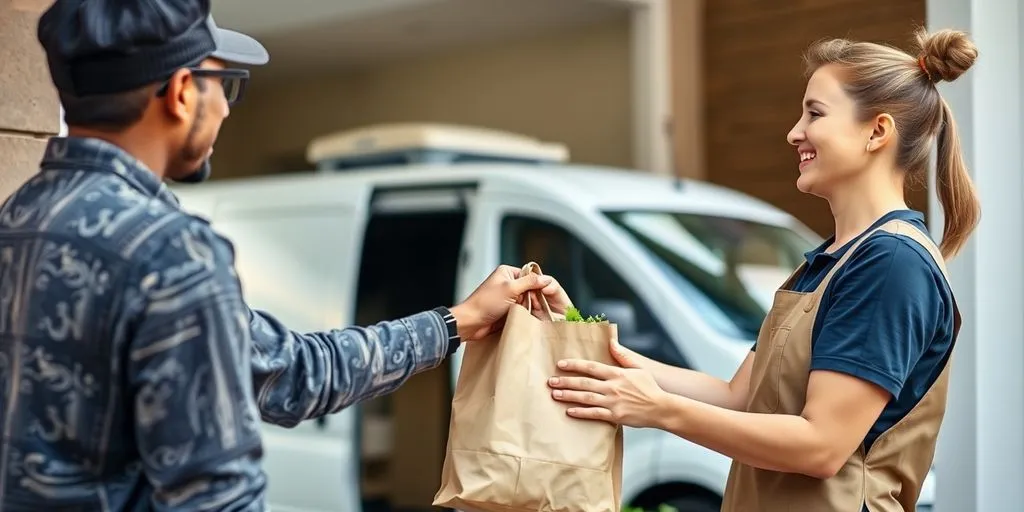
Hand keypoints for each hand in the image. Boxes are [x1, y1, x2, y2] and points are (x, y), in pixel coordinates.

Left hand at [450, 264, 569, 340]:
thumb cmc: (485, 303)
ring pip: (527, 301)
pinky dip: (524, 314)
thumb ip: (530, 282)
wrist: (471, 323)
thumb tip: (546, 279)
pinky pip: (521, 310)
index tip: (543, 294)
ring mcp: (507, 297)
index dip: (537, 284)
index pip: (530, 275)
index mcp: (507, 272)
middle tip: (537, 306)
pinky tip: (528, 318)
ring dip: (529, 307)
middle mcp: (507, 283)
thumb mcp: (510, 289)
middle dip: (534, 298)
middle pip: (530, 289)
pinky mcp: (507, 309)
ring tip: (531, 313)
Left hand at [548, 358, 667, 427]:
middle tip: (550, 381)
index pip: (591, 367)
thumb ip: (623, 355)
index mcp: (617, 374)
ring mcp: (613, 402)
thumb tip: (611, 341)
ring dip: (569, 396)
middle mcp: (613, 387)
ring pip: (586, 398)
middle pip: (584, 382)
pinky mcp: (615, 416)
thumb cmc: (649, 388)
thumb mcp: (638, 368)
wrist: (661, 408)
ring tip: (555, 394)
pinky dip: (581, 412)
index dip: (575, 365)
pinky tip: (569, 411)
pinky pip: (594, 414)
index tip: (560, 364)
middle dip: (566, 381)